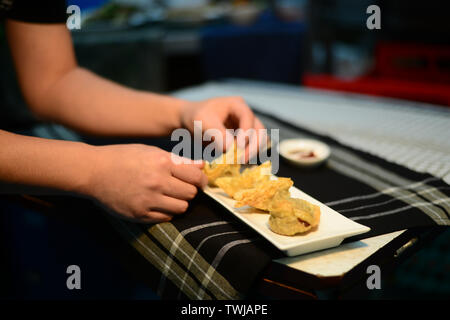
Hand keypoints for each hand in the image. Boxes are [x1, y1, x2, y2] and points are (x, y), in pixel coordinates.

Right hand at [84, 144, 206, 222]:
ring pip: (182, 207)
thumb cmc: (124, 157)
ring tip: (171, 195)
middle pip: (191, 193)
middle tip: (184, 187)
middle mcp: (157, 181)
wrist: (93, 171)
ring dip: (180, 202)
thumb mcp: (151, 151)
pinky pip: (166, 217)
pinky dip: (167, 211)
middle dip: (191, 190)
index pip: (196, 176)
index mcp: (162, 162)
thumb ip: (178, 160)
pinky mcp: (140, 214)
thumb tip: (202, 166)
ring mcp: (148, 200)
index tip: (199, 180)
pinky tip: (160, 203)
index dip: (201, 179)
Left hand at [180, 96, 265, 161]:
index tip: (239, 147)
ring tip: (242, 163)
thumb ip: (216, 133)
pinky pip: (253, 148)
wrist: (190, 122)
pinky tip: (242, 165)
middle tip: (242, 160)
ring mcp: (247, 127)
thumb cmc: (195, 118)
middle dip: (253, 146)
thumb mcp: (202, 122)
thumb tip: (229, 147)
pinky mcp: (245, 139)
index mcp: (237, 105)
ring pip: (259, 140)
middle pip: (259, 130)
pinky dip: (250, 156)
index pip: (248, 117)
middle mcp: (246, 115)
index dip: (246, 132)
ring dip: (254, 153)